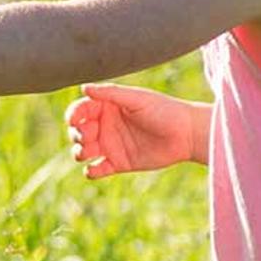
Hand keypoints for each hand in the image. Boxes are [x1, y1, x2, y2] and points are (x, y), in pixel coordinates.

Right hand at [65, 83, 204, 177]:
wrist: (187, 135)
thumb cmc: (164, 110)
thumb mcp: (136, 99)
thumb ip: (110, 93)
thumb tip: (84, 88)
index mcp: (108, 107)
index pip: (81, 110)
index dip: (73, 115)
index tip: (73, 121)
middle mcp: (106, 125)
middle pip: (78, 131)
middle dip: (77, 135)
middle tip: (88, 136)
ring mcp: (111, 145)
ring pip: (83, 151)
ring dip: (79, 152)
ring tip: (88, 152)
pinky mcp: (118, 164)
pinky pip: (96, 170)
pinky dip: (91, 171)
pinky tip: (95, 169)